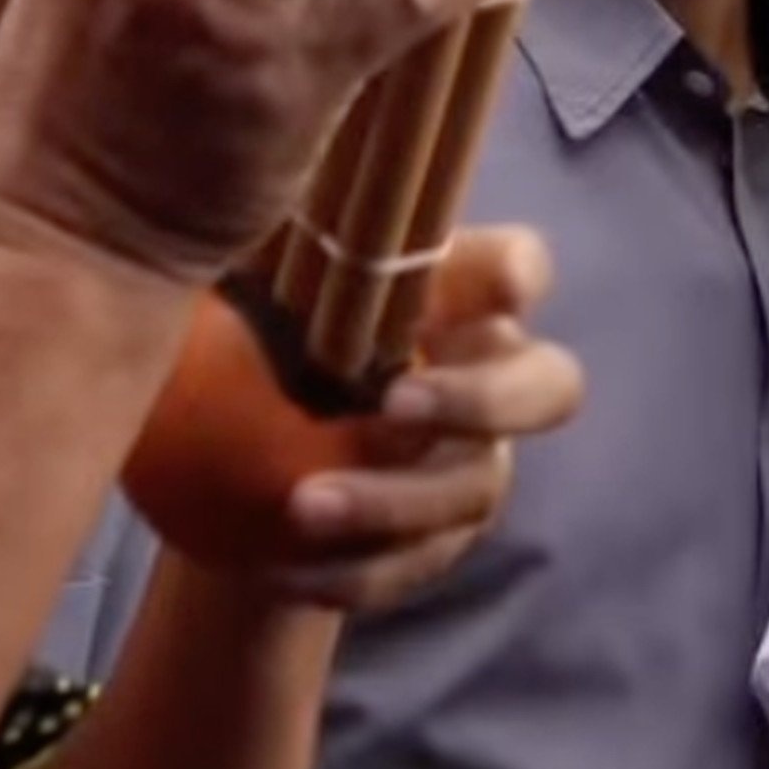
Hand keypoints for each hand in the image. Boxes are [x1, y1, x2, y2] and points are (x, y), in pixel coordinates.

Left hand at [243, 226, 579, 611]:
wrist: (238, 458)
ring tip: (301, 506)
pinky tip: (277, 568)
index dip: (516, 275)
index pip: (515, 268)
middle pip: (546, 387)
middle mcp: (492, 380)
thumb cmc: (259, 339)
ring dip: (393, 500)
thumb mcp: (253, 287)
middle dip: (485, 399)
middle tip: (396, 403)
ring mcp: (476, 467)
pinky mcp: (439, 543)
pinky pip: (413, 566)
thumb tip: (222, 198)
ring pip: (474, 489)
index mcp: (458, 302)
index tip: (497, 285)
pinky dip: (351, 570)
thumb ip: (271, 257)